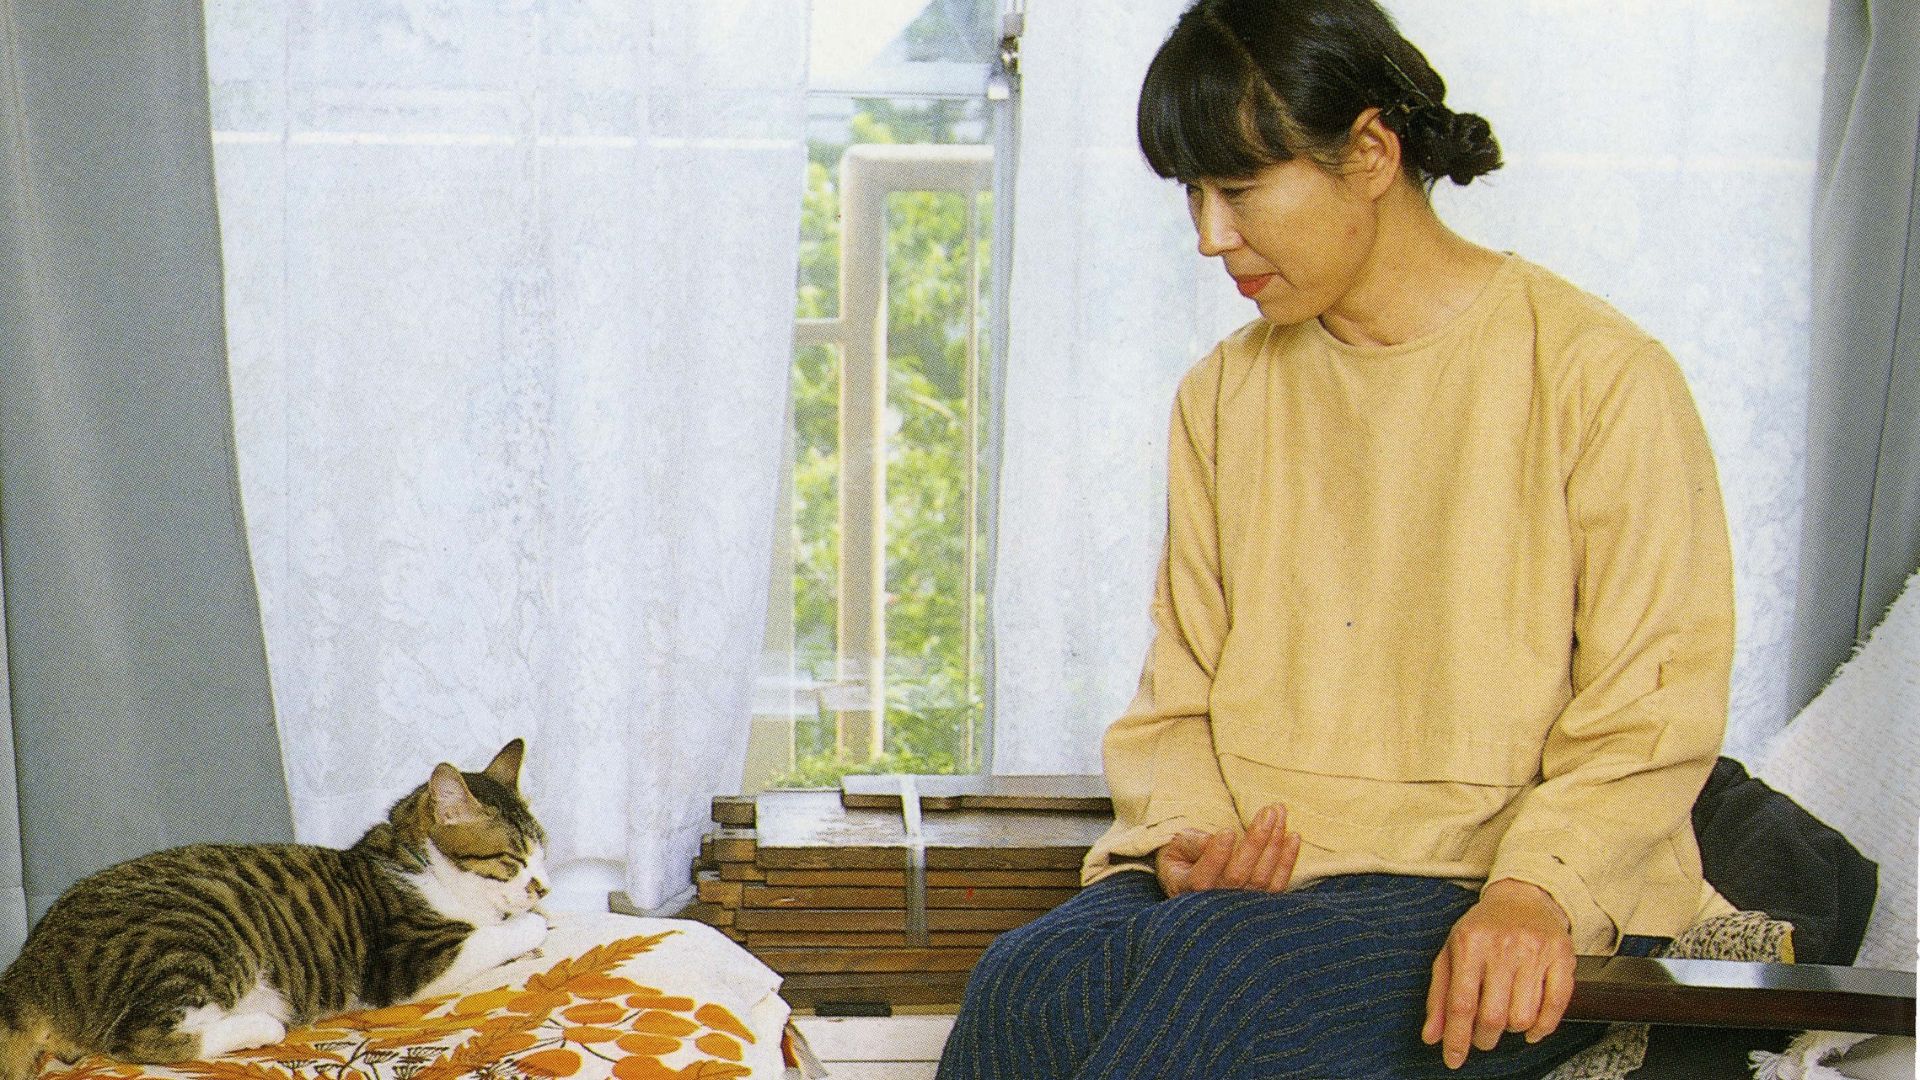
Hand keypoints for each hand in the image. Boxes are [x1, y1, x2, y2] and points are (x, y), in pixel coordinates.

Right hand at [1154, 804, 1300, 895]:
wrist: (1193, 876)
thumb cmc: (1182, 857)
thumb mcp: (1175, 846)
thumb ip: (1190, 843)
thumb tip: (1211, 840)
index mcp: (1187, 889)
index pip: (1201, 878)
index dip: (1216, 856)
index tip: (1227, 832)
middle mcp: (1214, 904)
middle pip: (1238, 876)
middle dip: (1256, 841)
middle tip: (1269, 811)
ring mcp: (1240, 907)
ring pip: (1261, 878)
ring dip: (1274, 844)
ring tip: (1279, 813)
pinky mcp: (1260, 902)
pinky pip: (1277, 885)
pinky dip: (1287, 861)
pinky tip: (1293, 836)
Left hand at [1422, 878, 1575, 1069]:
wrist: (1523, 897)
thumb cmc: (1482, 929)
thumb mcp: (1451, 952)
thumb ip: (1439, 995)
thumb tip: (1431, 1036)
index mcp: (1470, 943)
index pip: (1461, 1003)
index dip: (1457, 1038)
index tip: (1453, 1060)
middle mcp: (1503, 946)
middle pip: (1493, 1016)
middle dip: (1485, 1039)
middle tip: (1483, 1038)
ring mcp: (1536, 951)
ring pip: (1524, 1017)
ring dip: (1513, 1031)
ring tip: (1506, 1020)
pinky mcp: (1563, 956)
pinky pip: (1556, 1006)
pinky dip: (1543, 1028)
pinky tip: (1532, 1028)